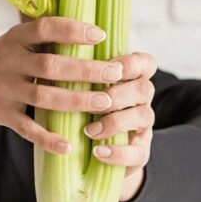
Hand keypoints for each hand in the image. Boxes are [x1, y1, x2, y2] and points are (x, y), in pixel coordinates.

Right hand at [0, 17, 136, 155]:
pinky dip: (47, 138)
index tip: (100, 34)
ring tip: (105, 103)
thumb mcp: (16, 39)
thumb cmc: (3, 56)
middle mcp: (9, 61)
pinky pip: (26, 128)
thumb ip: (44, 36)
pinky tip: (68, 145)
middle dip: (85, 70)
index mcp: (15, 38)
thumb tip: (91, 29)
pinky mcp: (1, 113)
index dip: (72, 30)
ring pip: (43, 97)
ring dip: (76, 101)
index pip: (45, 28)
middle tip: (114, 73)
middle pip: (50, 65)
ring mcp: (4, 89)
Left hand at [82, 52, 156, 200]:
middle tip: (95, 101)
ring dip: (115, 122)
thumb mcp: (87, 84)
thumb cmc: (86, 105)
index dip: (132, 63)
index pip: (146, 63)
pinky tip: (97, 152)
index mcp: (134, 77)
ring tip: (89, 130)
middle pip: (144, 88)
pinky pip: (138, 153)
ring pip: (144, 116)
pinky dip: (117, 153)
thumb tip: (55, 48)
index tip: (112, 66)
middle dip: (118, 94)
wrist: (93, 149)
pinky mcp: (140, 151)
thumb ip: (82, 71)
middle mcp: (143, 99)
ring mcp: (144, 125)